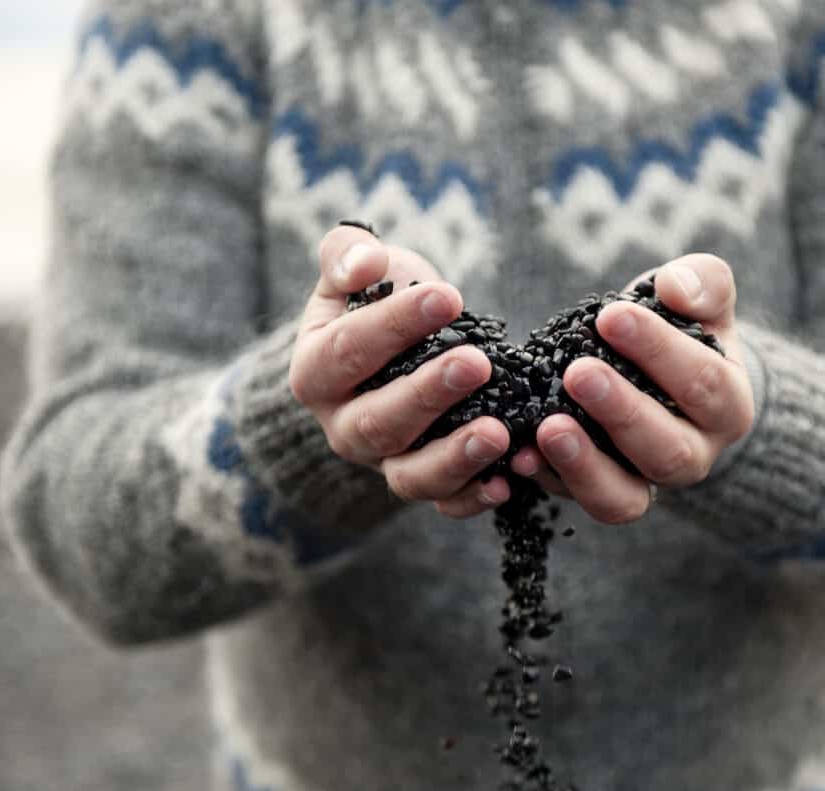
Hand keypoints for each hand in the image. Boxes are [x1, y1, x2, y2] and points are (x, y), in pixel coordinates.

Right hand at [289, 224, 511, 519]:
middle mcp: (343, 427)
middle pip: (379, 422)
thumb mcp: (356, 265)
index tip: (448, 296)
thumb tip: (364, 264)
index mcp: (315, 372)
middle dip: (429, 394)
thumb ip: (348, 253)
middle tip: (478, 363)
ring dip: (455, 458)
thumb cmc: (377, 297)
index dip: (396, 324)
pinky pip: (444, 503)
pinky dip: (475, 498)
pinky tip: (508, 481)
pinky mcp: (422, 482)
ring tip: (498, 434)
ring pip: (409, 476)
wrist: (395, 346)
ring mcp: (382, 462)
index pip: (349, 350)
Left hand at [510, 254, 754, 524]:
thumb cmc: (678, 328)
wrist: (657, 372)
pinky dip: (550, 480)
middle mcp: (695, 455)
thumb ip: (701, 283)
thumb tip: (676, 288)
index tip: (610, 316)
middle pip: (668, 449)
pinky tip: (520, 454)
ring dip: (584, 464)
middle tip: (577, 373)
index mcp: (728, 405)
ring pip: (626, 498)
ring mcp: (646, 483)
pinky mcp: (603, 494)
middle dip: (621, 411)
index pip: (702, 382)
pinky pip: (581, 500)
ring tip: (548, 427)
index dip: (657, 350)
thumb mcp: (699, 297)